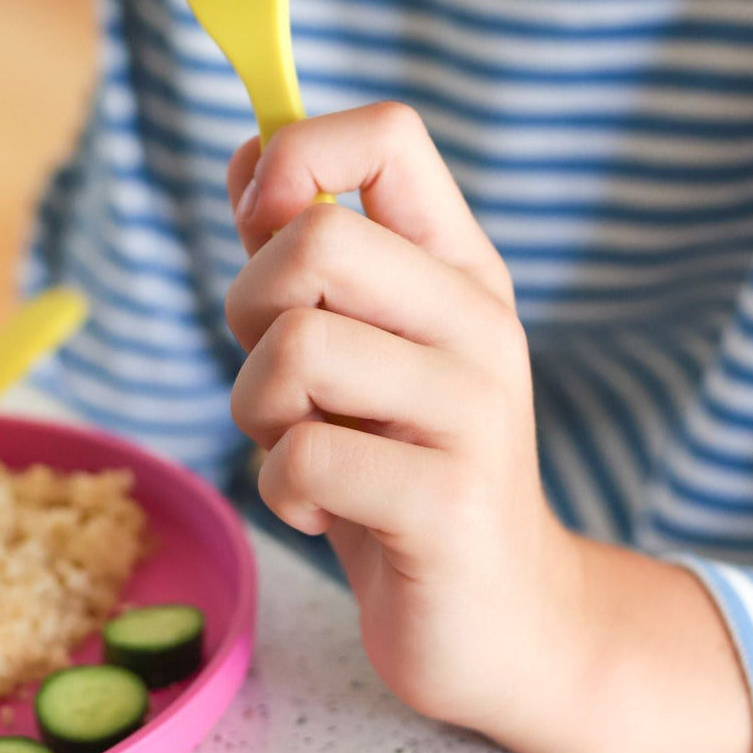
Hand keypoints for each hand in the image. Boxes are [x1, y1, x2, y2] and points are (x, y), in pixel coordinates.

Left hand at [225, 103, 752, 752]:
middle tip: (279, 371)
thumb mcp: (360, 339)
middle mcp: (477, 320)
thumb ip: (305, 247)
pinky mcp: (447, 502)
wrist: (504, 617)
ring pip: (295, 348)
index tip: (263, 222)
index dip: (298, 153)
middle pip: (315, 241)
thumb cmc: (402, 459)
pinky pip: (304, 457)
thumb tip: (250, 153)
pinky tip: (319, 508)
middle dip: (248, 306)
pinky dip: (280, 487)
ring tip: (301, 444)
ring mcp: (473, 409)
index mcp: (458, 264)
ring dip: (257, 407)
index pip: (389, 135)